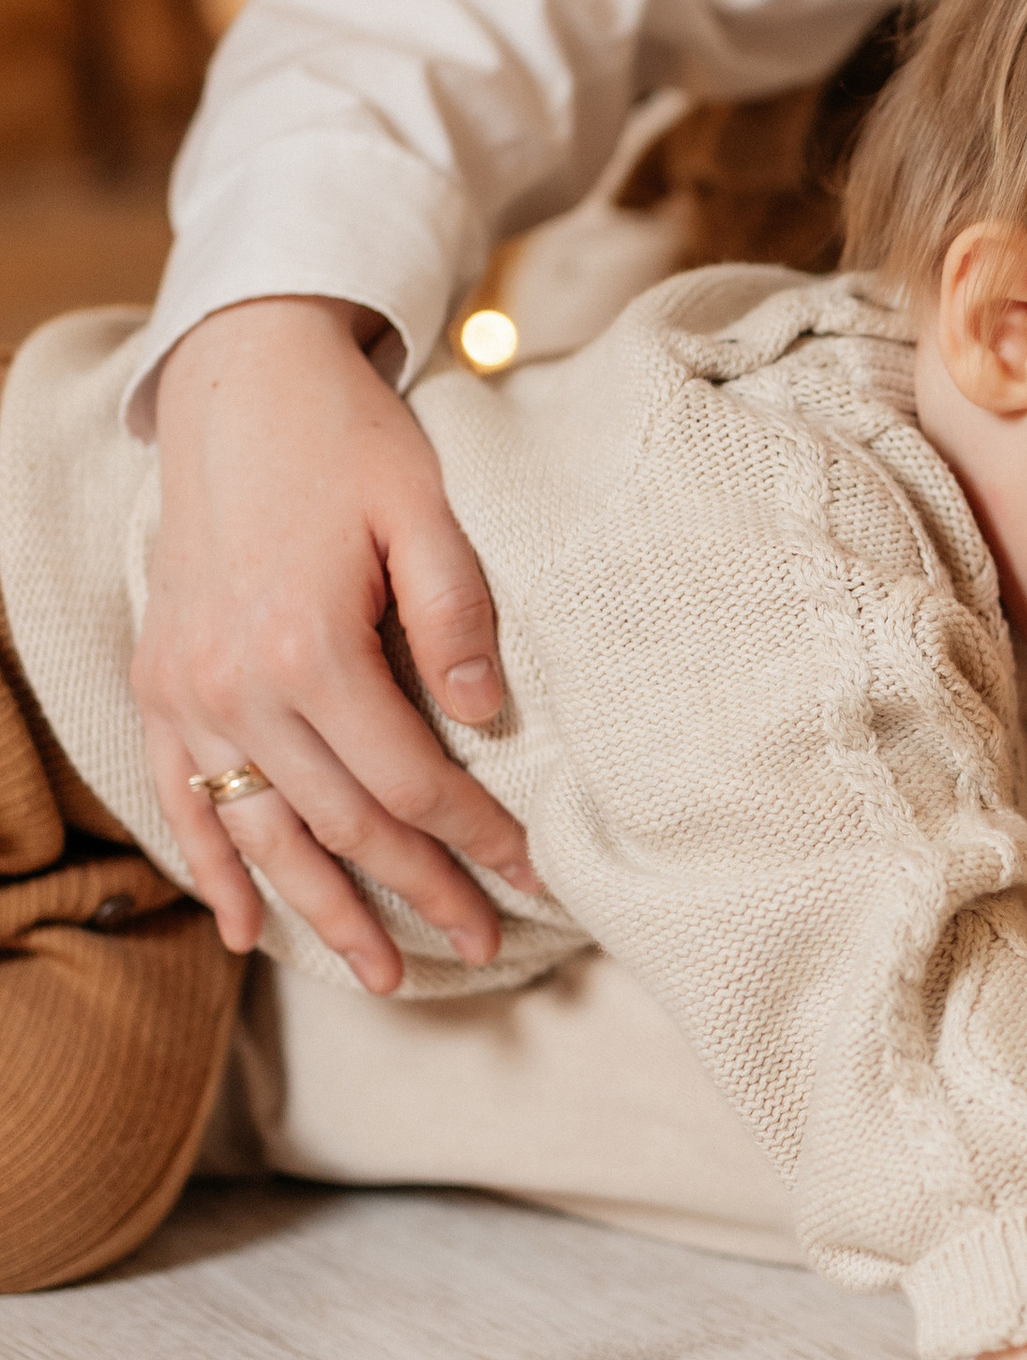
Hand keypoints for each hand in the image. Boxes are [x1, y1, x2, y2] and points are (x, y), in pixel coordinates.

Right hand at [137, 297, 534, 992]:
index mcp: (312, 647)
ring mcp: (188, 691)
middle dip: (419, 893)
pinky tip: (246, 932)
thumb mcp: (425, 511)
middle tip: (481, 946)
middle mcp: (238, 686)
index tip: (534, 875)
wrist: (237, 382)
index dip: (477, 839)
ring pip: (262, 834)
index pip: (412, 781)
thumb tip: (490, 720)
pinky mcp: (159, 682)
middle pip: (343, 825)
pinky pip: (179, 801)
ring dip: (323, 913)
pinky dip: (212, 871)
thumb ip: (459, 616)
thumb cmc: (346, 443)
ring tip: (384, 977)